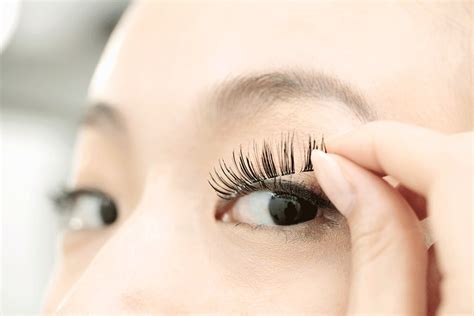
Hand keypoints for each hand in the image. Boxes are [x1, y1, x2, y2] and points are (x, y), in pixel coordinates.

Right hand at [311, 121, 471, 314]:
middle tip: (354, 176)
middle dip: (410, 154)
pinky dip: (457, 202)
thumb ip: (375, 251)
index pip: (456, 165)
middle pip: (472, 160)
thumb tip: (338, 171)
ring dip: (435, 178)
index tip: (336, 150)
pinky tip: (430, 237)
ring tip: (384, 208)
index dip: (387, 142)